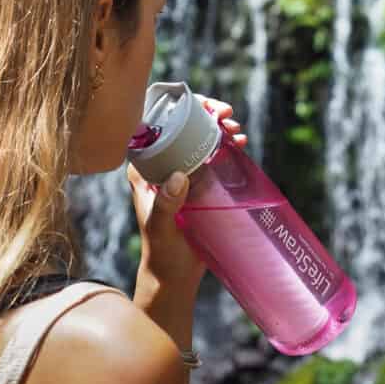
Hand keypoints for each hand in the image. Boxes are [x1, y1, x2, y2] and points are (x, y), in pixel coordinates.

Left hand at [128, 95, 246, 293]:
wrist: (174, 277)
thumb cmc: (161, 253)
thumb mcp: (161, 228)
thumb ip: (166, 205)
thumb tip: (179, 176)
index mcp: (144, 168)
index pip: (157, 125)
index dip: (180, 109)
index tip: (203, 106)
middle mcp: (161, 165)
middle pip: (182, 127)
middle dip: (206, 114)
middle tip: (227, 115)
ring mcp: (181, 173)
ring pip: (199, 138)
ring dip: (218, 128)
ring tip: (237, 130)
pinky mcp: (199, 183)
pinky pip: (212, 156)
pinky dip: (226, 145)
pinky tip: (240, 143)